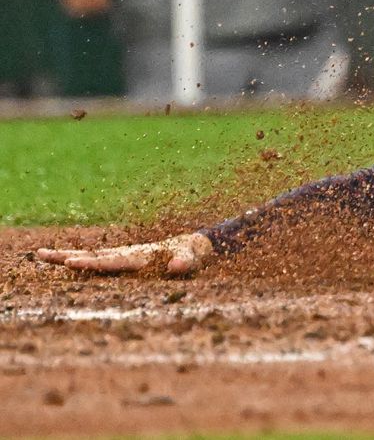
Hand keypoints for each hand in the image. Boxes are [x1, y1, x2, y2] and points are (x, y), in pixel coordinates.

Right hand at [36, 233, 213, 275]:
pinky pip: (98, 260)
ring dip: (66, 255)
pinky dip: (79, 259)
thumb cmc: (194, 254)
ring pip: (91, 256)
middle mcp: (128, 254)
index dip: (90, 264)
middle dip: (66, 256)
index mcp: (140, 256)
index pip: (110, 261)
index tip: (70, 263)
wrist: (194, 244)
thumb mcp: (193, 259)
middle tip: (40, 255)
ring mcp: (124, 255)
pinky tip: (63, 261)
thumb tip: (176, 267)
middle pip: (92, 255)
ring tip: (41, 255)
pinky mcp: (125, 258)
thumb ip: (185, 263)